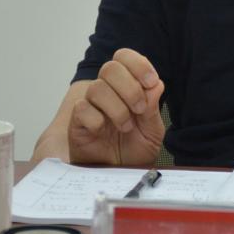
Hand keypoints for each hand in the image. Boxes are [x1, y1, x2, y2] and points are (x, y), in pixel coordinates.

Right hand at [67, 48, 165, 165]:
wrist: (121, 175)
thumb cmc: (134, 150)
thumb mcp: (152, 131)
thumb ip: (154, 108)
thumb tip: (156, 84)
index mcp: (125, 86)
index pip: (124, 57)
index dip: (138, 64)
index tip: (150, 82)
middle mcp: (106, 91)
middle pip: (110, 68)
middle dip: (130, 88)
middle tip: (140, 109)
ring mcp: (90, 105)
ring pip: (98, 88)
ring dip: (117, 108)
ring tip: (126, 127)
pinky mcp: (77, 122)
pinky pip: (82, 109)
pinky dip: (98, 120)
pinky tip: (105, 132)